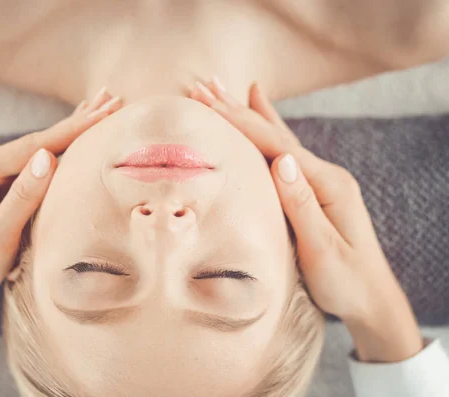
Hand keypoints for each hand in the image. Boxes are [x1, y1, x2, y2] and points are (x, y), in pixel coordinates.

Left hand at [0, 88, 122, 359]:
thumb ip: (22, 197)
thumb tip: (48, 156)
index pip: (32, 147)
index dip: (71, 131)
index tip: (103, 115)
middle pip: (37, 140)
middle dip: (77, 122)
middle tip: (113, 100)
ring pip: (38, 148)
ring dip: (71, 130)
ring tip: (101, 105)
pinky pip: (33, 163)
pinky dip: (58, 147)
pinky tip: (73, 132)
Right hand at [190, 78, 422, 362]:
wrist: (370, 298)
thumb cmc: (346, 280)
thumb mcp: (323, 249)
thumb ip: (302, 204)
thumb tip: (282, 161)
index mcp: (326, 184)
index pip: (277, 147)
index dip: (243, 125)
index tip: (210, 105)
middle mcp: (324, 175)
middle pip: (275, 135)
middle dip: (238, 111)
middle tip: (204, 87)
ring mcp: (319, 180)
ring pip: (278, 138)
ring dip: (249, 114)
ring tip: (225, 88)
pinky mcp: (312, 190)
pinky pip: (283, 153)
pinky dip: (268, 130)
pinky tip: (261, 113)